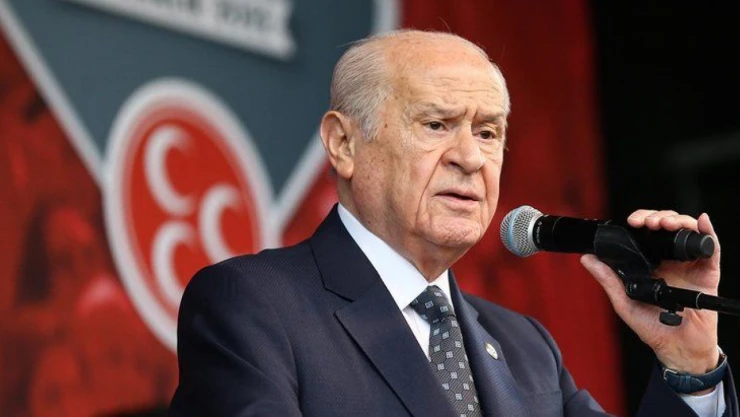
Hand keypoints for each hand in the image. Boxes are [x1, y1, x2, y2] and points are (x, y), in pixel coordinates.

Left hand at [581, 210, 720, 377]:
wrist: (677, 348)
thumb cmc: (652, 327)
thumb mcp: (624, 302)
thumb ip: (608, 279)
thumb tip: (587, 258)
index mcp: (652, 263)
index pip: (648, 233)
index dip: (642, 220)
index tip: (633, 221)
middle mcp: (671, 260)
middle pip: (668, 226)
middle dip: (658, 216)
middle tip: (648, 223)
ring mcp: (690, 265)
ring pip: (688, 231)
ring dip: (678, 221)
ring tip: (665, 224)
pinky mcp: (708, 273)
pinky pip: (712, 249)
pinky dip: (708, 232)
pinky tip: (702, 223)